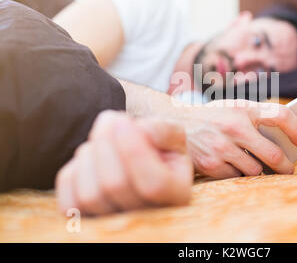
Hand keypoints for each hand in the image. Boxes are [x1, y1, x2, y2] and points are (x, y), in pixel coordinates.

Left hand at [55, 111, 192, 215]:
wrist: (142, 164)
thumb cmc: (160, 149)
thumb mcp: (173, 136)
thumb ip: (162, 129)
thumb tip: (137, 130)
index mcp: (177, 196)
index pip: (153, 184)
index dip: (133, 150)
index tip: (123, 120)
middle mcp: (149, 219)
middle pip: (115, 185)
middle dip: (106, 142)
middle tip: (111, 119)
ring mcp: (116, 226)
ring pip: (89, 195)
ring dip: (90, 154)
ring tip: (104, 139)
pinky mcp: (87, 223)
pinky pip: (69, 201)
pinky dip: (76, 170)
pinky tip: (92, 158)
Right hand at [179, 99, 296, 177]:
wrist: (172, 121)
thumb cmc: (211, 116)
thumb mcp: (233, 108)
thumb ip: (256, 119)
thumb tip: (285, 143)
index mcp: (243, 108)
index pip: (281, 115)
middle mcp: (234, 126)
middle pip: (273, 154)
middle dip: (285, 165)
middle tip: (288, 168)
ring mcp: (221, 147)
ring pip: (255, 170)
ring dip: (257, 169)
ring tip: (255, 164)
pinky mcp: (210, 164)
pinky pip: (236, 177)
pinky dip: (237, 173)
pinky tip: (231, 164)